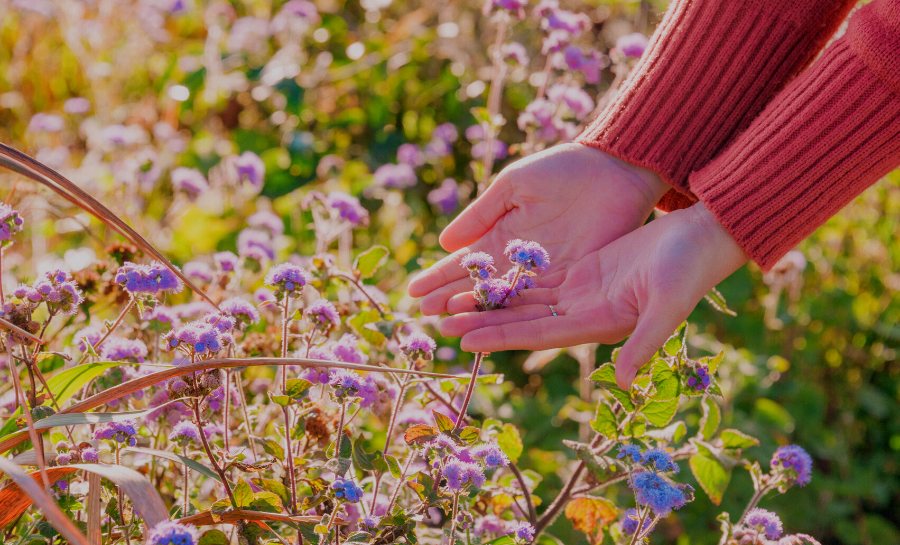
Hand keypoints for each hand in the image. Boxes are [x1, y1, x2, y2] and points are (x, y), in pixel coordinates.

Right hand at [407, 143, 668, 313]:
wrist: (613, 169)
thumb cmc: (561, 169)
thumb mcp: (513, 186)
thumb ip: (481, 213)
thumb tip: (445, 242)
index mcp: (501, 235)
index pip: (464, 262)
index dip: (439, 277)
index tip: (413, 292)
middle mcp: (519, 261)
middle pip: (480, 287)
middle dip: (452, 300)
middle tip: (424, 315)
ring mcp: (544, 274)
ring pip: (505, 300)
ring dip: (478, 314)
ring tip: (450, 326)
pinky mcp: (571, 281)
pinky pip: (539, 303)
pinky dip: (515, 315)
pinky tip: (492, 327)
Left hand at [438, 203, 748, 389]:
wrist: (702, 237)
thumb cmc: (690, 268)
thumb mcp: (668, 305)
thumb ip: (645, 342)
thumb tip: (626, 381)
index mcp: (599, 325)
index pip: (538, 335)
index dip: (501, 338)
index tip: (465, 341)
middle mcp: (585, 314)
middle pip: (524, 319)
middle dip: (484, 320)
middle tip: (442, 321)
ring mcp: (582, 292)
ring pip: (526, 298)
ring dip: (492, 300)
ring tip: (453, 299)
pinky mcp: (585, 270)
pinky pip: (540, 275)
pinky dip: (512, 277)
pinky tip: (485, 275)